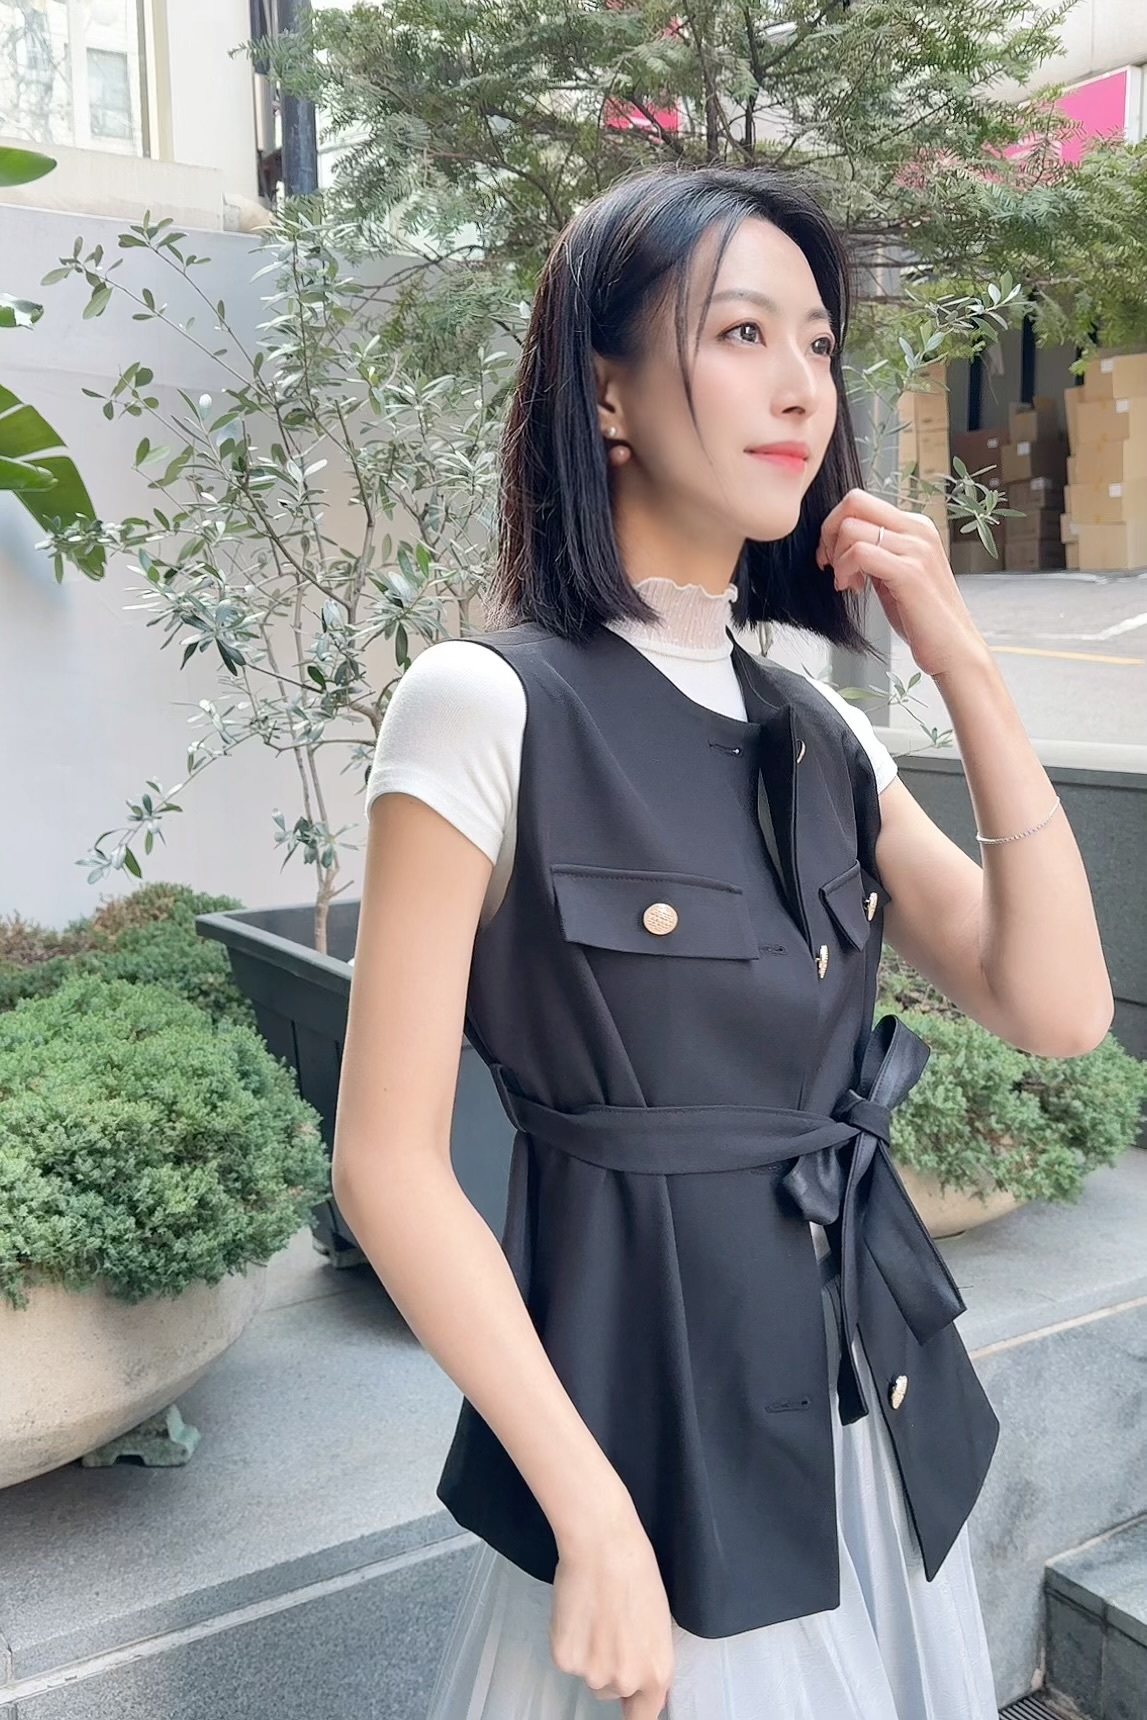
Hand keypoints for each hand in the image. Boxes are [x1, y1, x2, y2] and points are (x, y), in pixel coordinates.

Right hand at [549, 1507, 674, 1716]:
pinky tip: (577, 1612)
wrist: (603, 1547)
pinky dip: (568, 1641)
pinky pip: (567, 1659)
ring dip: (588, 1654)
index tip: (627, 1706)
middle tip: (609, 1627)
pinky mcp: (565, 1660)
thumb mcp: (658, 1623)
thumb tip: (638, 1679)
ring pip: (588, 1674)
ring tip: (594, 1614)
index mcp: (657, 1673)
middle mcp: (625, 1681)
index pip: (643, 1716)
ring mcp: (592, 1673)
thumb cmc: (636, 1573)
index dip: (633, 1709)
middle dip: (609, 1666)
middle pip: (611, 1691)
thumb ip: (649, 1659)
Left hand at [816, 488, 987, 678]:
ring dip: (837, 557)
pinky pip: (860, 552)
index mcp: (915, 526)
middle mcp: (918, 529)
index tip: (832, 557)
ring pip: (852, 527)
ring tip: (846, 583)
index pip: (861, 502)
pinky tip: (853, 589)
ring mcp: (916, 548)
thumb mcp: (895, 574)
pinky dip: (845, 570)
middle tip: (830, 564)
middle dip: (829, 532)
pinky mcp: (909, 571)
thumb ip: (875, 552)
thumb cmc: (922, 617)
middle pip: (854, 501)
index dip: (835, 525)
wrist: (952, 648)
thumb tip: (841, 541)